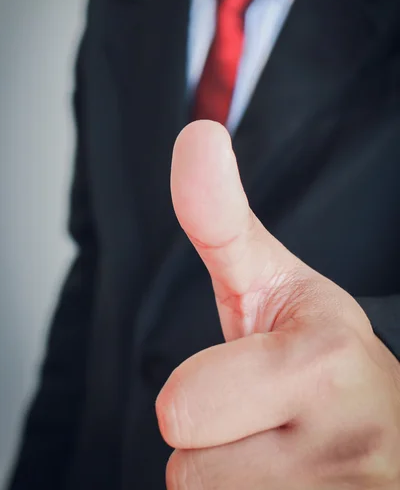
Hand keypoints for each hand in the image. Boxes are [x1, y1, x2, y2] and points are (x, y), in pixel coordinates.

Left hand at [156, 121, 399, 488]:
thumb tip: (196, 136)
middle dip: (214, 436)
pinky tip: (290, 478)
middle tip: (260, 413)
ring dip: (233, 474)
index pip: (182, 410)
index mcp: (325, 360)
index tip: (252, 372)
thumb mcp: (273, 280)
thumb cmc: (315, 348)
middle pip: (189, 469)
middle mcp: (352, 443)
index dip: (198, 393)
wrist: (385, 422)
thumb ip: (220, 217)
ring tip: (280, 446)